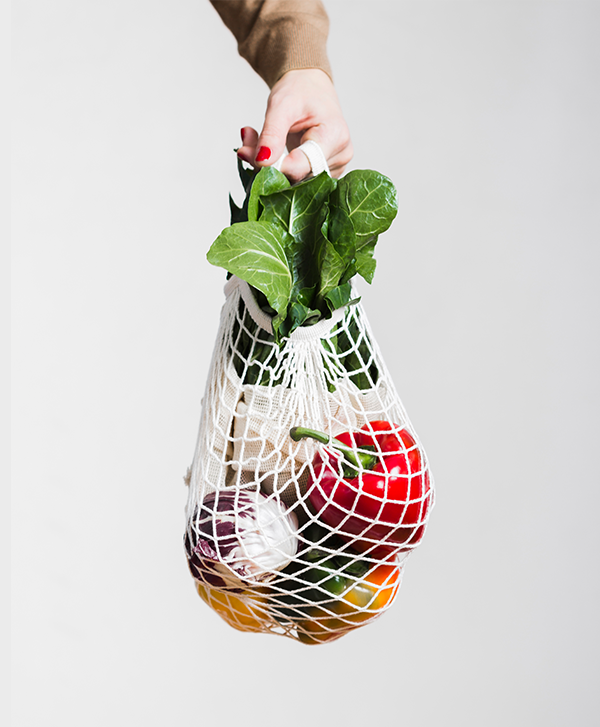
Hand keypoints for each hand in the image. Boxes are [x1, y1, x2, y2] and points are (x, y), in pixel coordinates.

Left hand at [237, 69, 352, 182]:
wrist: (309, 87)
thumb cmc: (299, 90)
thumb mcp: (281, 105)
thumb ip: (271, 134)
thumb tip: (262, 162)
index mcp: (335, 137)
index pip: (302, 167)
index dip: (274, 166)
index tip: (250, 153)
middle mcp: (340, 155)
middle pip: (298, 177)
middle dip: (268, 165)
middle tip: (246, 145)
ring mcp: (335, 166)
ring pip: (294, 180)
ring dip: (269, 167)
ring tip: (255, 142)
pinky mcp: (324, 172)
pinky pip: (296, 179)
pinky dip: (277, 168)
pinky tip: (268, 151)